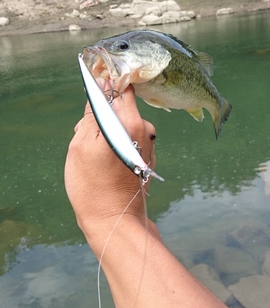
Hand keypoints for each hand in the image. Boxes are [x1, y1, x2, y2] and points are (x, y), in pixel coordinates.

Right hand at [64, 84, 156, 233]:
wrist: (114, 222)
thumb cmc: (93, 185)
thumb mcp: (83, 145)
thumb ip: (93, 114)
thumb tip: (101, 88)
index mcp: (131, 122)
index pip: (122, 88)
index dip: (105, 86)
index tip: (90, 94)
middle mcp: (145, 130)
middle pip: (120, 107)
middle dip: (101, 114)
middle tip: (83, 134)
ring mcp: (148, 144)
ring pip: (123, 124)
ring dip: (106, 131)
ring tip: (91, 153)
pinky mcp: (147, 158)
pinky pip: (129, 140)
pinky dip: (115, 143)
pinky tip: (104, 162)